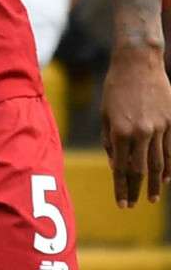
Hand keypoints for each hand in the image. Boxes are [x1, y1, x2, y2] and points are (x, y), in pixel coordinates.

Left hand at [102, 45, 170, 206]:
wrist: (138, 63)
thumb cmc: (115, 87)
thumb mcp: (105, 113)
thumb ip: (109, 140)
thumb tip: (114, 164)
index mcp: (119, 131)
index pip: (120, 168)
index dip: (120, 187)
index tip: (121, 204)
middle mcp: (140, 132)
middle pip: (139, 170)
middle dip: (135, 190)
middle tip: (132, 205)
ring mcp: (159, 128)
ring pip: (158, 164)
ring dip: (153, 183)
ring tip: (150, 198)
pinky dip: (169, 167)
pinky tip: (165, 179)